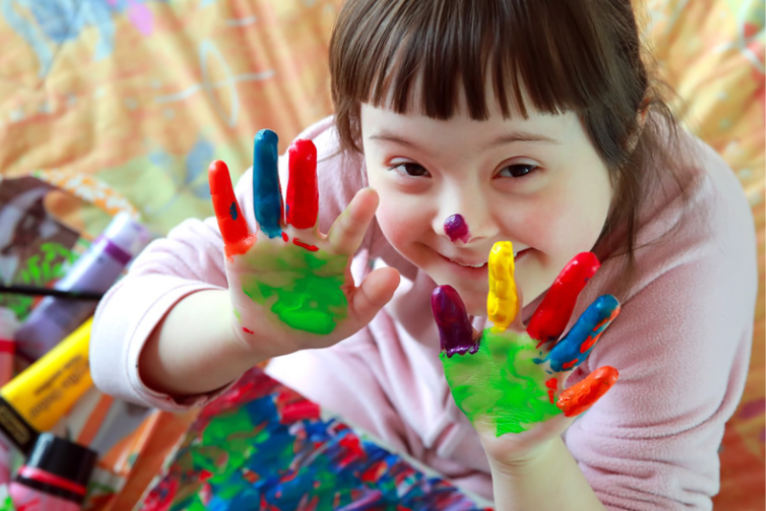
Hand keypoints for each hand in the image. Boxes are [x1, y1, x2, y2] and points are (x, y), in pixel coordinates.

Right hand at [209, 130, 398, 357]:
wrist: (275, 333)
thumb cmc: (318, 321)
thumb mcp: (348, 317)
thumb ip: (371, 299)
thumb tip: (395, 275)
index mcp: (332, 255)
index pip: (347, 232)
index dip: (358, 215)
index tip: (371, 194)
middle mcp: (302, 240)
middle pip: (304, 203)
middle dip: (303, 176)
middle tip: (305, 146)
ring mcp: (271, 243)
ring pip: (268, 202)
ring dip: (265, 172)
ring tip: (265, 138)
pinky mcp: (241, 251)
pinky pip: (231, 221)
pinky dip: (223, 196)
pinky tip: (217, 167)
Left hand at [431, 241, 618, 466]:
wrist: (499, 433)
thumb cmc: (480, 388)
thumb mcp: (459, 359)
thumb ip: (453, 328)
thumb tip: (441, 290)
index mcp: (507, 333)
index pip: (507, 300)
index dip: (504, 277)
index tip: (502, 246)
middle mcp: (534, 347)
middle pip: (553, 313)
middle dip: (568, 287)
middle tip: (587, 257)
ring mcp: (549, 375)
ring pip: (572, 347)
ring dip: (590, 327)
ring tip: (609, 303)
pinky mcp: (559, 407)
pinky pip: (578, 396)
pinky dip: (592, 387)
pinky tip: (608, 373)